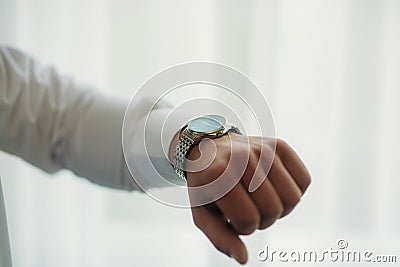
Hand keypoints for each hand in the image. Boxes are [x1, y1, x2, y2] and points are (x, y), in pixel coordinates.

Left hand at [185, 134, 310, 263]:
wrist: (210, 149)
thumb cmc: (208, 186)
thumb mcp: (203, 213)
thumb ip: (220, 237)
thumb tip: (243, 259)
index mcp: (218, 174)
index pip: (247, 219)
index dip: (242, 228)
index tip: (232, 217)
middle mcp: (242, 156)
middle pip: (273, 209)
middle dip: (262, 221)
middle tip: (248, 210)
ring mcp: (263, 148)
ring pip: (293, 197)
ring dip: (279, 209)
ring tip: (261, 201)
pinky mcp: (280, 145)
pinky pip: (304, 180)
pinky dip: (294, 192)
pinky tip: (274, 189)